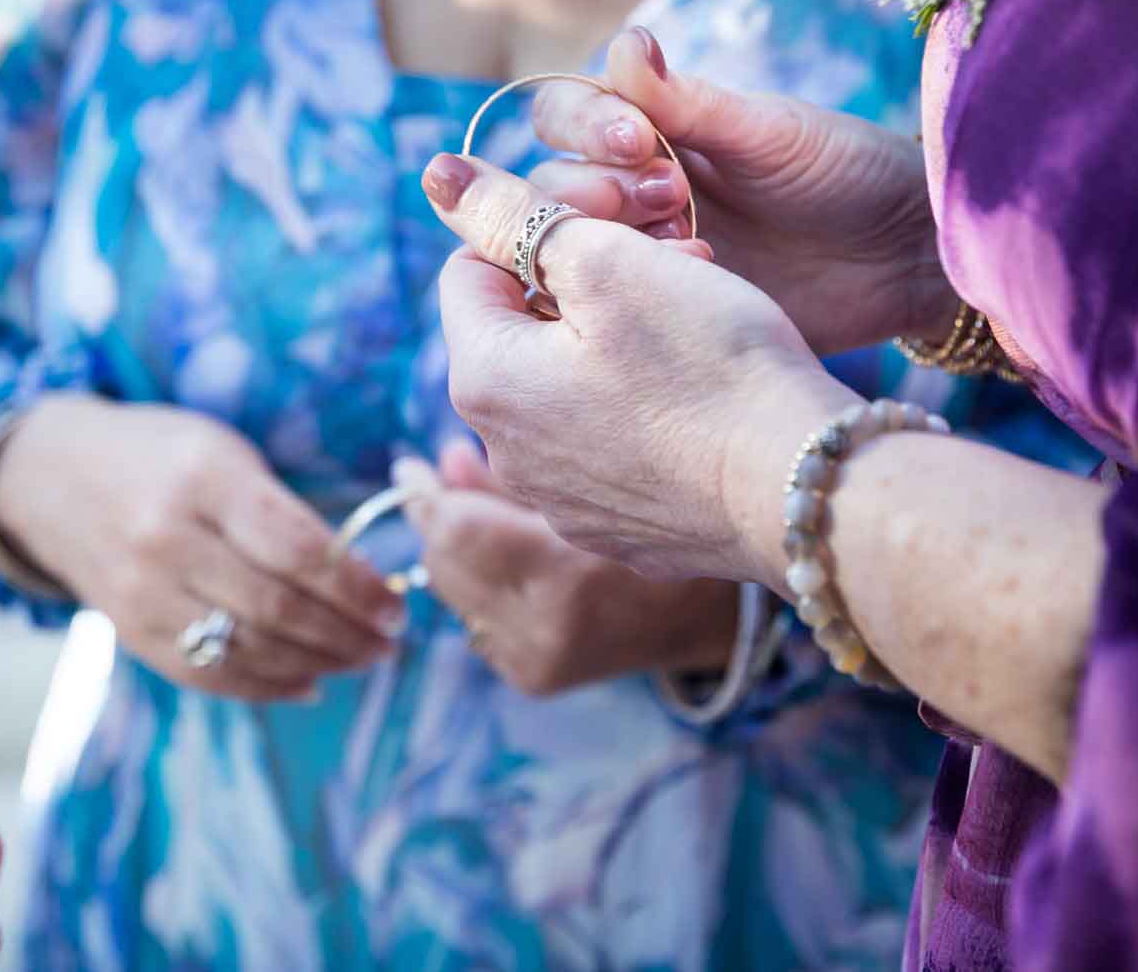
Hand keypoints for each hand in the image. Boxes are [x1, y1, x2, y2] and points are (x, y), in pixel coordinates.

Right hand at [0, 395, 404, 701]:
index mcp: (203, 479)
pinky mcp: (127, 630)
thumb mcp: (221, 452)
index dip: (357, 587)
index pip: (297, 548)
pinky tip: (307, 682)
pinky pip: (205, 674)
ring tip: (357, 661)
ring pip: (245, 649)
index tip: (395, 605)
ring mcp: (141, 591)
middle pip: (276, 607)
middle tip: (387, 642)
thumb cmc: (159, 455)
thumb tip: (360, 578)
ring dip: (316, 665)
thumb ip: (281, 510)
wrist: (49, 476)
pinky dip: (264, 686)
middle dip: (346, 634)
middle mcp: (167, 538)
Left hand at [396, 440, 737, 694]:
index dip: (425, 495)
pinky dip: (476, 579)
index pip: (456, 535)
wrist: (729, 600)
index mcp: (569, 580)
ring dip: (450, 548)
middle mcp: (546, 633)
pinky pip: (474, 616)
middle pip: (443, 565)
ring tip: (462, 503)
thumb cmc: (678, 510)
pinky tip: (499, 551)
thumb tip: (444, 461)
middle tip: (427, 476)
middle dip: (432, 518)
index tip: (409, 464)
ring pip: (451, 592)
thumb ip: (513, 473)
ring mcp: (538, 661)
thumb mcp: (600, 472)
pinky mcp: (536, 676)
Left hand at [420, 152, 854, 585]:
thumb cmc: (709, 367)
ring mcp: (562, 502)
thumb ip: (515, 217)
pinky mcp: (621, 530)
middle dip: (585, 286)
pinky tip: (707, 398)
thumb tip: (444, 179)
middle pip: (522, 332)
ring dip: (620, 342)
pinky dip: (646, 409)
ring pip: (570, 387)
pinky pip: (613, 445)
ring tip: (697, 325)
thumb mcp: (609, 262)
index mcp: (482, 381)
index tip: (611, 225)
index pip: (468, 271)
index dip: (536, 230)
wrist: (804, 495)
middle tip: (671, 266)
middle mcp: (505, 454)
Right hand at [522, 27, 955, 353]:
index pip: (564, 116)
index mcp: (649, 130)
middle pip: (549, 184)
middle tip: (668, 198)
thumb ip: (690, 100)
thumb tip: (626, 44)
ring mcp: (641, 255)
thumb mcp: (770, 132)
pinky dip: (625, 298)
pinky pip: (604, 308)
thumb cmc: (846, 172)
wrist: (906, 256)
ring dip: (606, 242)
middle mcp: (629, 190)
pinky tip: (688, 294)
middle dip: (592, 188)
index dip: (584, 125)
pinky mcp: (660, 315)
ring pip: (564, 248)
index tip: (637, 140)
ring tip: (687, 243)